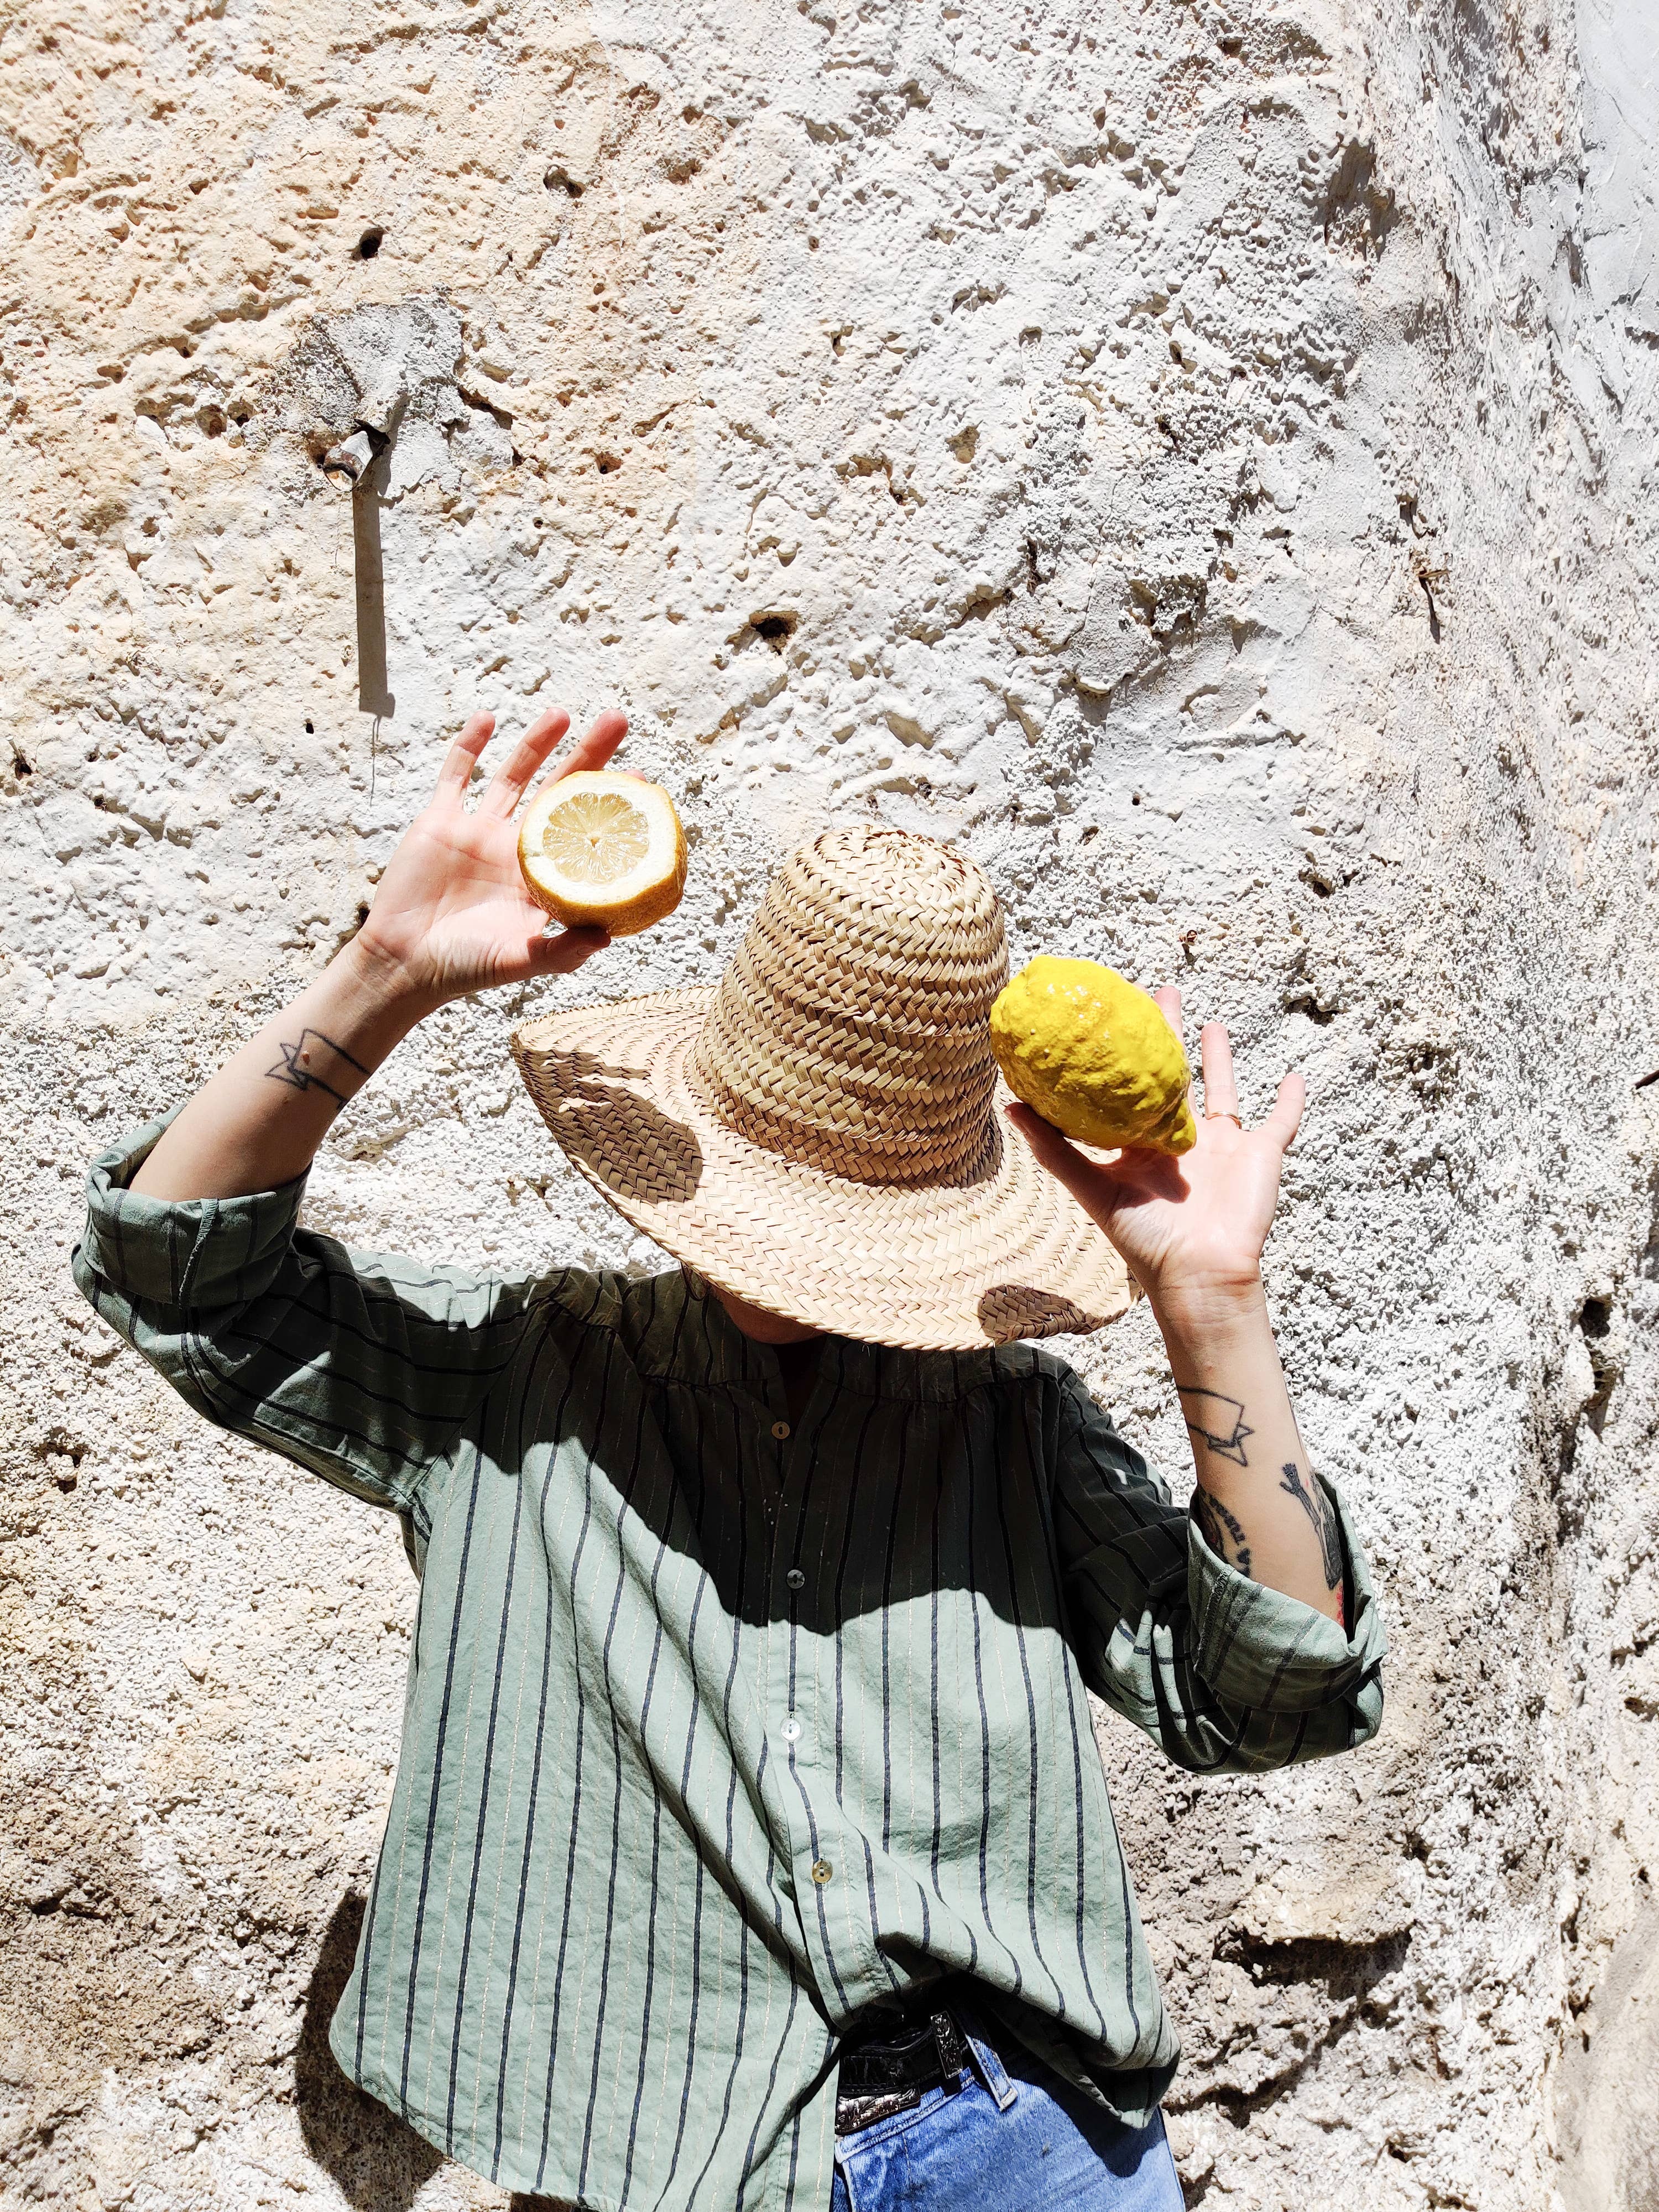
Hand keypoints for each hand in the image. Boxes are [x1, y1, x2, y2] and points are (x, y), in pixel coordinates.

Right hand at [352, 706, 627, 1006]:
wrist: (404, 963)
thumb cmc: (466, 968)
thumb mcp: (518, 962)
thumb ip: (561, 952)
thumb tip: (607, 936)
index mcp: (542, 878)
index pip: (587, 831)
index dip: (611, 805)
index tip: (642, 780)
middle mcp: (516, 849)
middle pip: (559, 791)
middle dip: (588, 755)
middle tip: (617, 720)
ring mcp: (479, 831)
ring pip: (513, 775)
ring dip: (536, 742)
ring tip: (562, 713)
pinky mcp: (441, 822)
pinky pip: (457, 775)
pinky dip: (470, 746)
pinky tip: (488, 718)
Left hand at [1007, 988, 1303, 1316]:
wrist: (1199, 1272)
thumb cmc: (1143, 1238)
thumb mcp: (1092, 1188)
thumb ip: (1054, 1148)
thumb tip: (1009, 1105)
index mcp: (1144, 1146)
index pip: (1133, 1089)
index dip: (1125, 1056)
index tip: (1114, 1015)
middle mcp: (1182, 1143)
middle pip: (1177, 1078)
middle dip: (1170, 1038)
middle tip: (1163, 995)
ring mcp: (1223, 1149)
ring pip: (1224, 1092)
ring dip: (1220, 1059)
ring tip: (1212, 1024)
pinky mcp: (1260, 1157)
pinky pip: (1280, 1123)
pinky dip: (1290, 1102)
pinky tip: (1296, 1077)